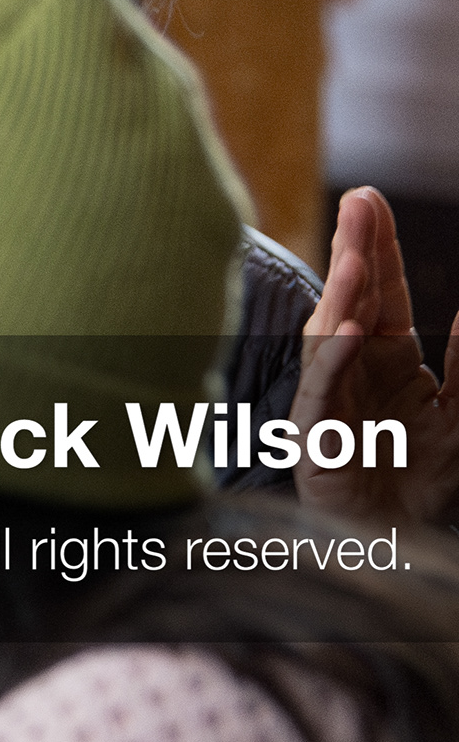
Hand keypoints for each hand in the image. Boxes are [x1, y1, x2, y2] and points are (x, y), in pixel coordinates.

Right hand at [297, 186, 458, 528]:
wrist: (397, 542)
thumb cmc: (425, 484)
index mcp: (388, 362)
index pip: (382, 294)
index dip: (378, 248)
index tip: (369, 199)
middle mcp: (354, 373)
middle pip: (352, 301)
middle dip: (354, 251)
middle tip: (357, 202)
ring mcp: (329, 401)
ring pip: (330, 336)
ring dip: (342, 297)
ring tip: (354, 258)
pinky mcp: (316, 438)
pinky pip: (322, 391)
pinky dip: (333, 359)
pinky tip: (350, 329)